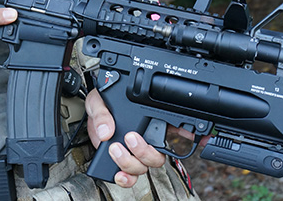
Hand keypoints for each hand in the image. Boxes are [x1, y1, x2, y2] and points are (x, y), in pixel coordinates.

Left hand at [85, 89, 207, 187]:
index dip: (187, 132)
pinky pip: (130, 178)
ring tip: (115, 149)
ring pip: (144, 168)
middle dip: (145, 152)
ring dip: (131, 163)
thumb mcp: (99, 101)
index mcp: (146, 120)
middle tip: (130, 138)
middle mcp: (145, 140)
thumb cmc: (100, 105)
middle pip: (157, 156)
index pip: (173, 126)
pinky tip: (119, 174)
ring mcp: (134, 154)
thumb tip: (106, 131)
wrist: (89, 117)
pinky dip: (126, 180)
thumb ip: (103, 113)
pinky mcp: (122, 163)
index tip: (193, 134)